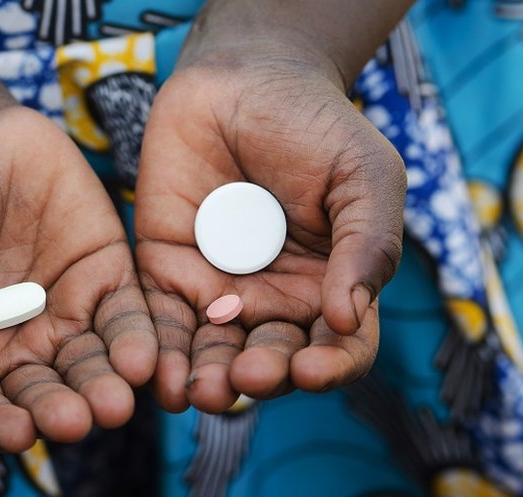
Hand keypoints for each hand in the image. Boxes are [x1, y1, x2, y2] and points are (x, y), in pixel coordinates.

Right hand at [0, 106, 156, 451]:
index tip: (18, 434)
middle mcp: (15, 350)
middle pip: (41, 393)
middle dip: (59, 409)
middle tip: (76, 421)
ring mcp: (63, 317)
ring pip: (88, 365)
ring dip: (103, 387)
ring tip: (115, 402)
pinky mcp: (105, 281)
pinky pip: (124, 319)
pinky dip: (134, 341)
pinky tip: (141, 359)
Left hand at [135, 51, 405, 413]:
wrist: (243, 79)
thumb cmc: (316, 126)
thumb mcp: (364, 177)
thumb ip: (367, 245)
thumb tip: (347, 319)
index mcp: (331, 288)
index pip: (339, 348)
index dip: (329, 367)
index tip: (310, 369)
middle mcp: (275, 301)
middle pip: (271, 360)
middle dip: (260, 375)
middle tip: (245, 376)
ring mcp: (218, 290)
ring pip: (213, 353)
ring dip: (206, 379)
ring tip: (199, 392)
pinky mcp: (166, 272)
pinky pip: (161, 320)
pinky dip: (159, 350)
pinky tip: (155, 372)